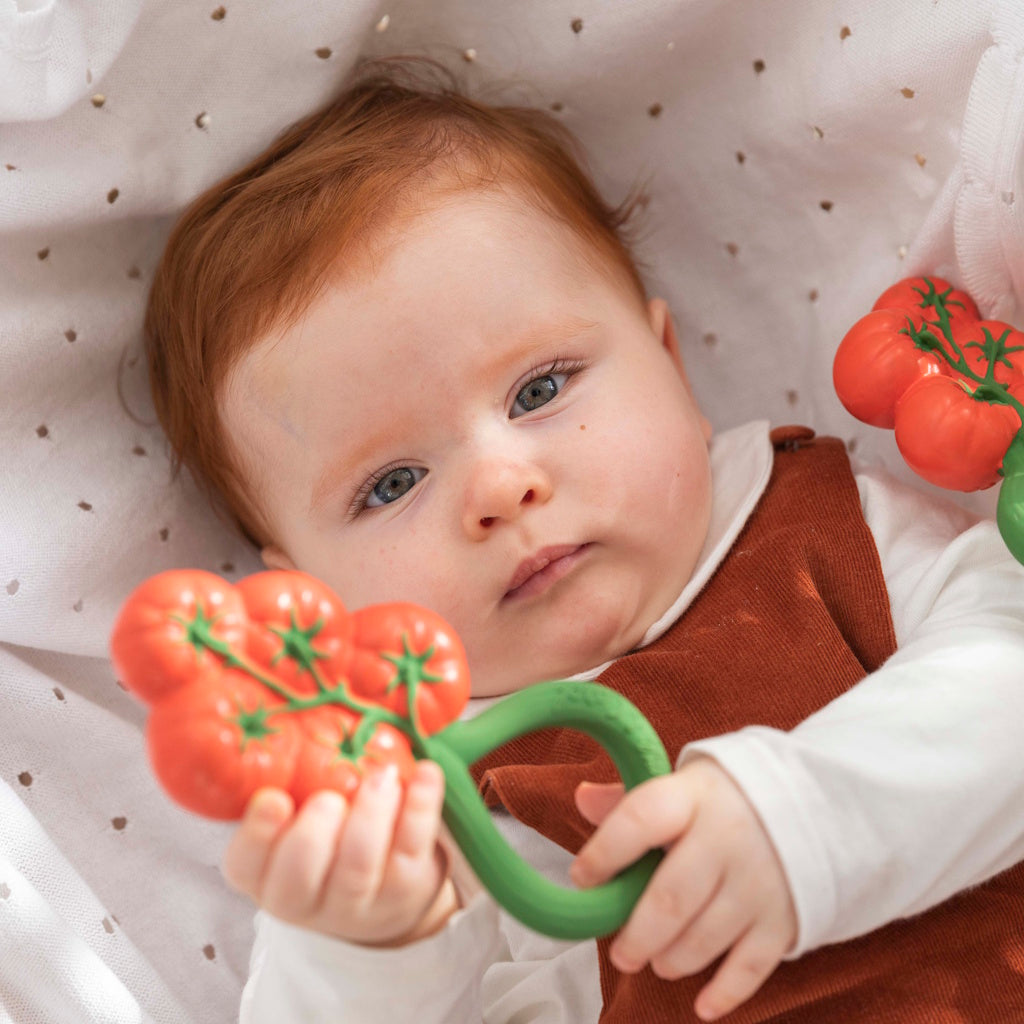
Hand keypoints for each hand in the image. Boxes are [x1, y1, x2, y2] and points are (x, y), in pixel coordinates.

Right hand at [222, 760, 456, 945]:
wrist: (382, 892)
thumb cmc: (326, 842)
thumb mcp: (294, 821)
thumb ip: (288, 786)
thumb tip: (294, 719)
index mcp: (265, 876)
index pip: (247, 864)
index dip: (258, 834)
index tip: (275, 799)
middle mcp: (305, 898)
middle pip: (300, 877)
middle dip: (314, 834)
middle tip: (328, 798)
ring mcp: (358, 900)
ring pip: (360, 866)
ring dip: (371, 814)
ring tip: (382, 774)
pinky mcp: (406, 887)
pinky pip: (413, 846)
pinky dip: (420, 805)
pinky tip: (425, 773)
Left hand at [570, 757, 795, 1020]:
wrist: (815, 803)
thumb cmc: (726, 800)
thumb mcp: (683, 787)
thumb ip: (632, 800)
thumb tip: (581, 799)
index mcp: (693, 797)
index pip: (640, 819)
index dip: (605, 851)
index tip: (581, 878)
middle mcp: (727, 837)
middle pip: (671, 896)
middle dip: (638, 933)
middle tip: (620, 953)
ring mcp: (759, 880)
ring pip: (705, 936)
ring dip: (673, 959)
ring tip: (656, 961)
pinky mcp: (784, 917)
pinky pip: (752, 967)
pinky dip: (725, 993)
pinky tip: (702, 1006)